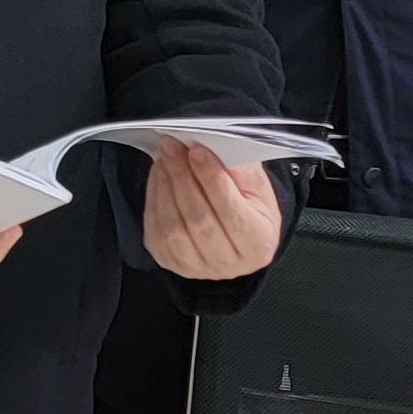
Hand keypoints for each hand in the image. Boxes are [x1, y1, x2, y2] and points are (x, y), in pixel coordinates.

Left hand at [143, 140, 284, 280]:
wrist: (235, 234)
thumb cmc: (249, 208)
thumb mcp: (257, 186)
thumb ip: (240, 169)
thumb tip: (213, 148)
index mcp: (258, 242)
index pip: (231, 211)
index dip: (211, 178)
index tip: (197, 151)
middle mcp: (228, 262)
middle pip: (198, 218)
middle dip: (182, 177)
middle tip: (173, 147)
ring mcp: (197, 267)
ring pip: (173, 227)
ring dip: (165, 186)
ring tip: (165, 157)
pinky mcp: (170, 261)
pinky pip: (156, 229)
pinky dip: (154, 198)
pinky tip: (160, 176)